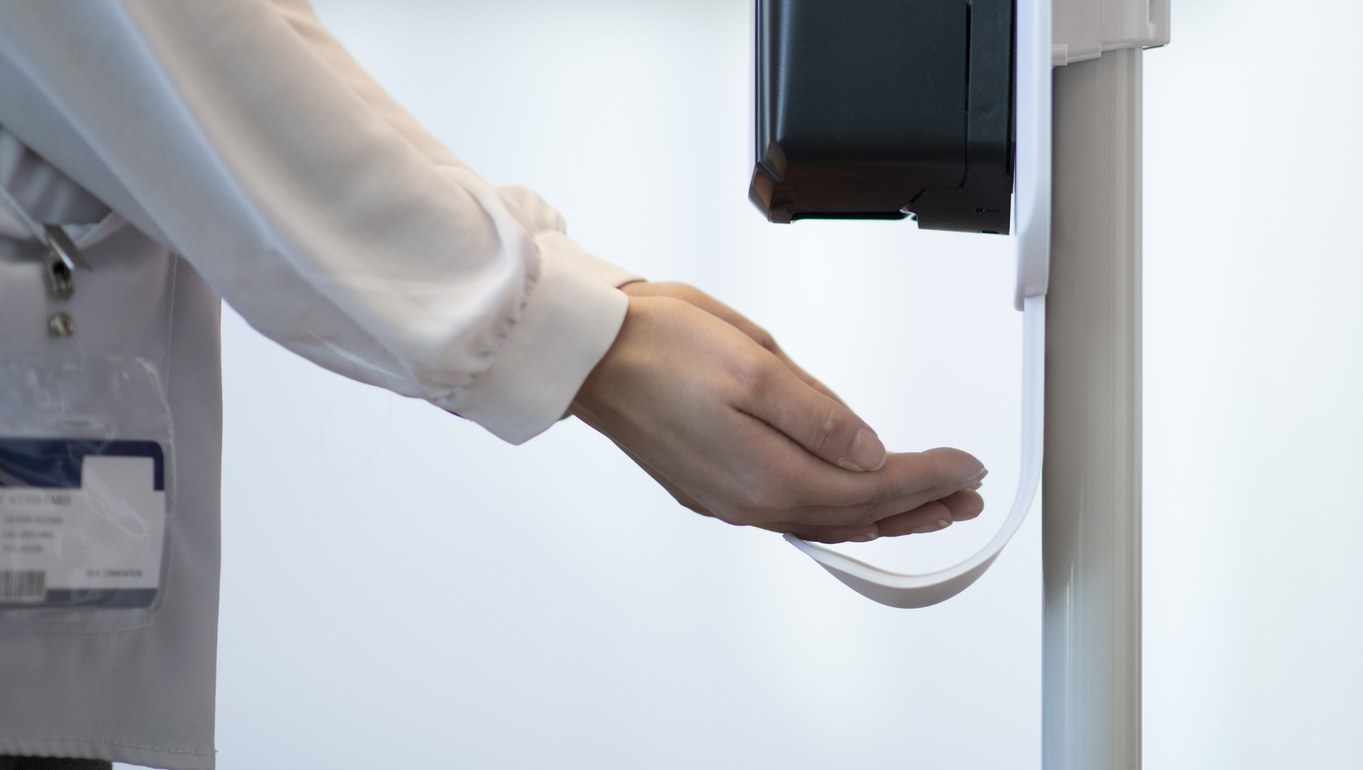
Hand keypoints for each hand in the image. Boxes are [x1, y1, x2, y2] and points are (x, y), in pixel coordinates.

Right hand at [571, 288, 985, 543]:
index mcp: (766, 472)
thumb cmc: (660, 345)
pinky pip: (791, 513)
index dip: (927, 476)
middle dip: (917, 504)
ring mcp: (728, 498)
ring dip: (881, 515)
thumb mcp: (755, 365)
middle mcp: (748, 500)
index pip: (872, 486)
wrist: (589, 352)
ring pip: (824, 519)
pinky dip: (835, 512)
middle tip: (965, 496)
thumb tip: (871, 454)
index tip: (967, 465)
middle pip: (854, 514)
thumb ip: (820, 417)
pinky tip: (849, 506)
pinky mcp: (712, 486)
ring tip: (927, 508)